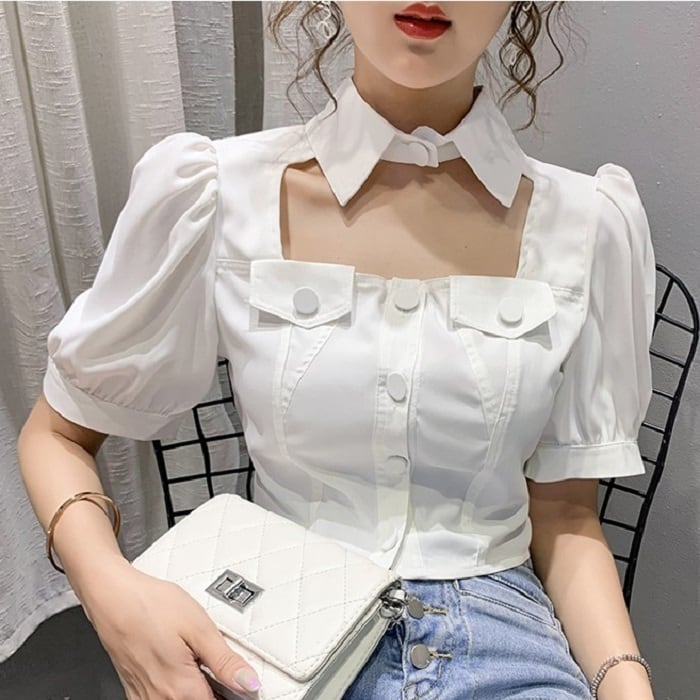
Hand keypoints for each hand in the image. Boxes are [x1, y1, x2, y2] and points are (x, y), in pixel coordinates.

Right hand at [79, 557, 261, 698]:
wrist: (113, 597)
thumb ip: (225, 661)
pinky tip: (182, 665)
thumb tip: (249, 683)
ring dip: (197, 690)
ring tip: (198, 661)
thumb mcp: (198, 627)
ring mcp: (145, 699)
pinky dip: (177, 689)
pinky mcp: (135, 692)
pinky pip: (163, 699)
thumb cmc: (151, 606)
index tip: (240, 681)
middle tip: (215, 664)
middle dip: (215, 691)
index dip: (235, 694)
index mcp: (182, 690)